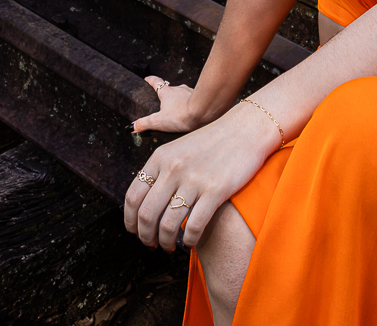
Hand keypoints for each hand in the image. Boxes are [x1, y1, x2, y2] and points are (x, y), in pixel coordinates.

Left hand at [124, 100, 279, 250]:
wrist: (246, 130)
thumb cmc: (213, 143)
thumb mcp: (179, 149)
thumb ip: (161, 170)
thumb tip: (145, 200)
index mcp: (160, 158)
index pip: (133, 197)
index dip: (130, 221)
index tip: (134, 232)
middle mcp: (173, 168)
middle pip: (147, 214)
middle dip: (145, 236)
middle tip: (150, 244)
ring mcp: (194, 180)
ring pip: (168, 224)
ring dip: (165, 242)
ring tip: (169, 246)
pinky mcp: (215, 191)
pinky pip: (194, 226)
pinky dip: (189, 240)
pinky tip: (190, 242)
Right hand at [132, 75, 199, 133]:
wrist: (204, 112)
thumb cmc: (181, 115)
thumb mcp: (158, 121)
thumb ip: (144, 123)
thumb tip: (132, 127)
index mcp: (166, 92)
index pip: (156, 82)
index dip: (150, 80)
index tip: (147, 79)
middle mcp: (178, 89)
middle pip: (170, 89)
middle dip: (166, 94)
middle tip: (163, 102)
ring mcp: (190, 92)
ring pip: (182, 93)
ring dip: (180, 99)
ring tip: (178, 110)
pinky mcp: (200, 98)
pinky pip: (193, 99)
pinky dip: (191, 104)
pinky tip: (192, 113)